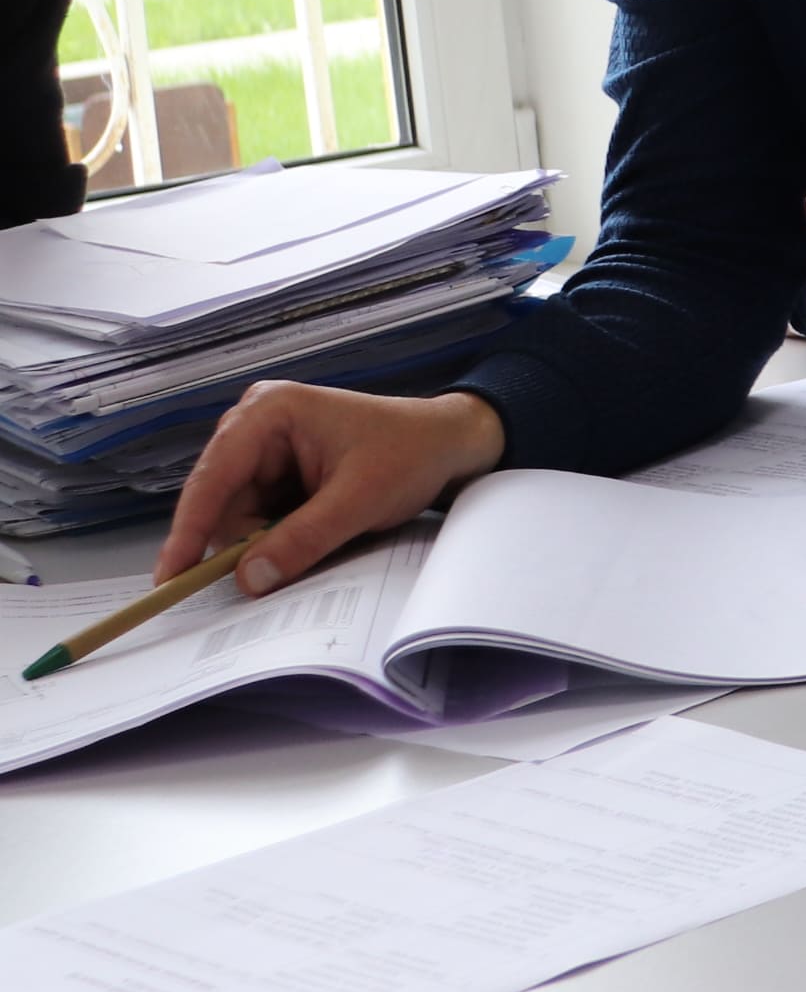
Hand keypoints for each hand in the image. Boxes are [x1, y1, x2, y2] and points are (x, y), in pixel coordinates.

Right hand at [157, 386, 507, 594]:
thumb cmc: (411, 453)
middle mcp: (254, 425)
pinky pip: (259, 517)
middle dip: (244, 541)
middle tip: (278, 569)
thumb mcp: (360, 500)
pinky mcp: (277, 472)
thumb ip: (303, 539)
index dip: (187, 532)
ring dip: (266, 541)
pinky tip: (314, 532)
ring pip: (238, 516)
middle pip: (220, 502)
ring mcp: (264, 449)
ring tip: (322, 534)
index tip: (170, 578)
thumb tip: (248, 578)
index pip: (211, 479)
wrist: (449, 444)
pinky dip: (277, 536)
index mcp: (268, 413)